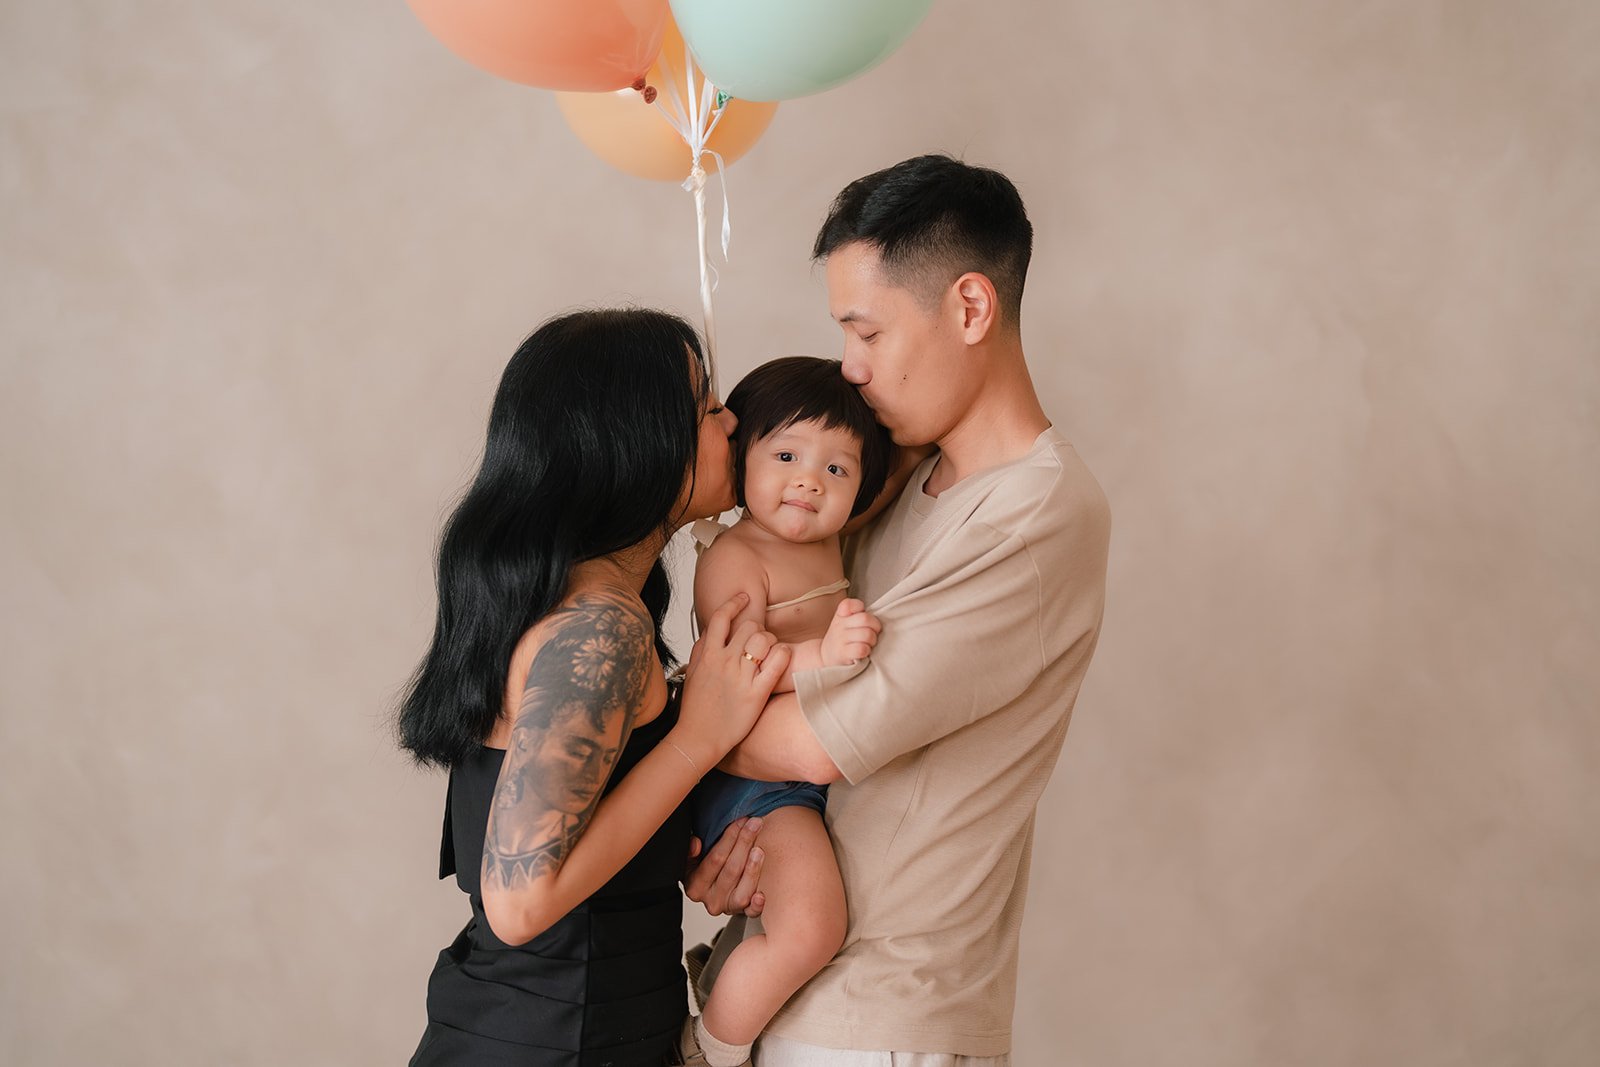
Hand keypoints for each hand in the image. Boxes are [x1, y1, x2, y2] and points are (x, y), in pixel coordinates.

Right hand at [678, 593, 790, 762]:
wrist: (698, 738)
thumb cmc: (695, 708)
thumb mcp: (692, 673)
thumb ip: (701, 649)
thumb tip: (711, 629)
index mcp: (708, 655)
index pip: (722, 617)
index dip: (734, 602)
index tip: (744, 597)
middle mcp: (725, 662)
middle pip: (749, 626)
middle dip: (758, 628)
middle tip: (760, 639)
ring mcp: (741, 678)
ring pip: (764, 640)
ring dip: (772, 640)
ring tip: (771, 650)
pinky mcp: (756, 694)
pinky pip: (776, 665)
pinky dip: (783, 655)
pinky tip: (782, 657)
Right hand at [684, 816, 765, 916]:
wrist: (712, 889)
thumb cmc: (704, 866)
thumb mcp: (690, 858)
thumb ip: (689, 850)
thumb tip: (696, 844)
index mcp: (695, 885)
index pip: (715, 859)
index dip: (729, 838)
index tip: (741, 820)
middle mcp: (710, 899)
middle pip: (731, 871)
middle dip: (744, 843)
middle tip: (755, 824)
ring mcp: (727, 908)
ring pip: (742, 891)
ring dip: (752, 869)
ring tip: (759, 850)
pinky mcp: (742, 913)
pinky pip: (751, 912)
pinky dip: (757, 904)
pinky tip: (762, 894)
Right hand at [820, 598, 880, 665]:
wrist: (825, 657)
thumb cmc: (842, 638)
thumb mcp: (845, 622)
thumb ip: (858, 616)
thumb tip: (882, 617)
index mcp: (841, 614)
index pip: (850, 604)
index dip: (860, 608)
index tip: (862, 617)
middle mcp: (839, 625)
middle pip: (865, 618)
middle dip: (875, 627)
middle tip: (874, 633)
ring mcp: (840, 639)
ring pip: (867, 634)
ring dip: (873, 641)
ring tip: (869, 644)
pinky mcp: (843, 653)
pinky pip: (862, 649)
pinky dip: (867, 651)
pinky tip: (864, 652)